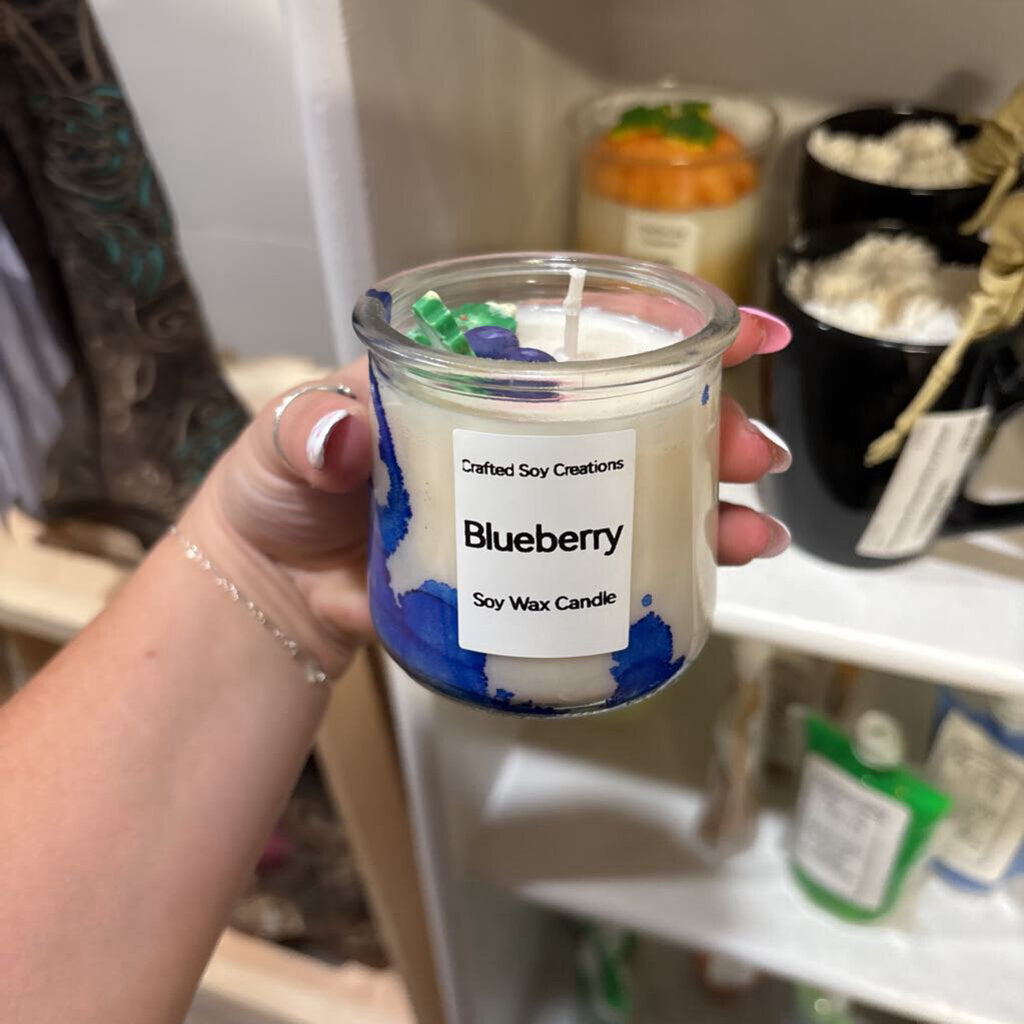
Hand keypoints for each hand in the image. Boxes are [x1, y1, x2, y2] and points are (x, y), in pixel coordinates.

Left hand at [180, 323, 789, 676]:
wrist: (278, 590)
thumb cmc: (280, 496)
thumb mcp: (283, 445)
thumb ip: (302, 432)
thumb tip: (337, 436)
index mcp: (472, 379)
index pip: (576, 338)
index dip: (663, 325)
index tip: (739, 330)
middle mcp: (514, 431)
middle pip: (631, 412)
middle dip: (706, 424)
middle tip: (750, 452)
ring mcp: (526, 500)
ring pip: (636, 485)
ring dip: (705, 499)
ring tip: (750, 526)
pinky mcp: (525, 566)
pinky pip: (607, 556)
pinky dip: (664, 560)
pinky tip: (712, 570)